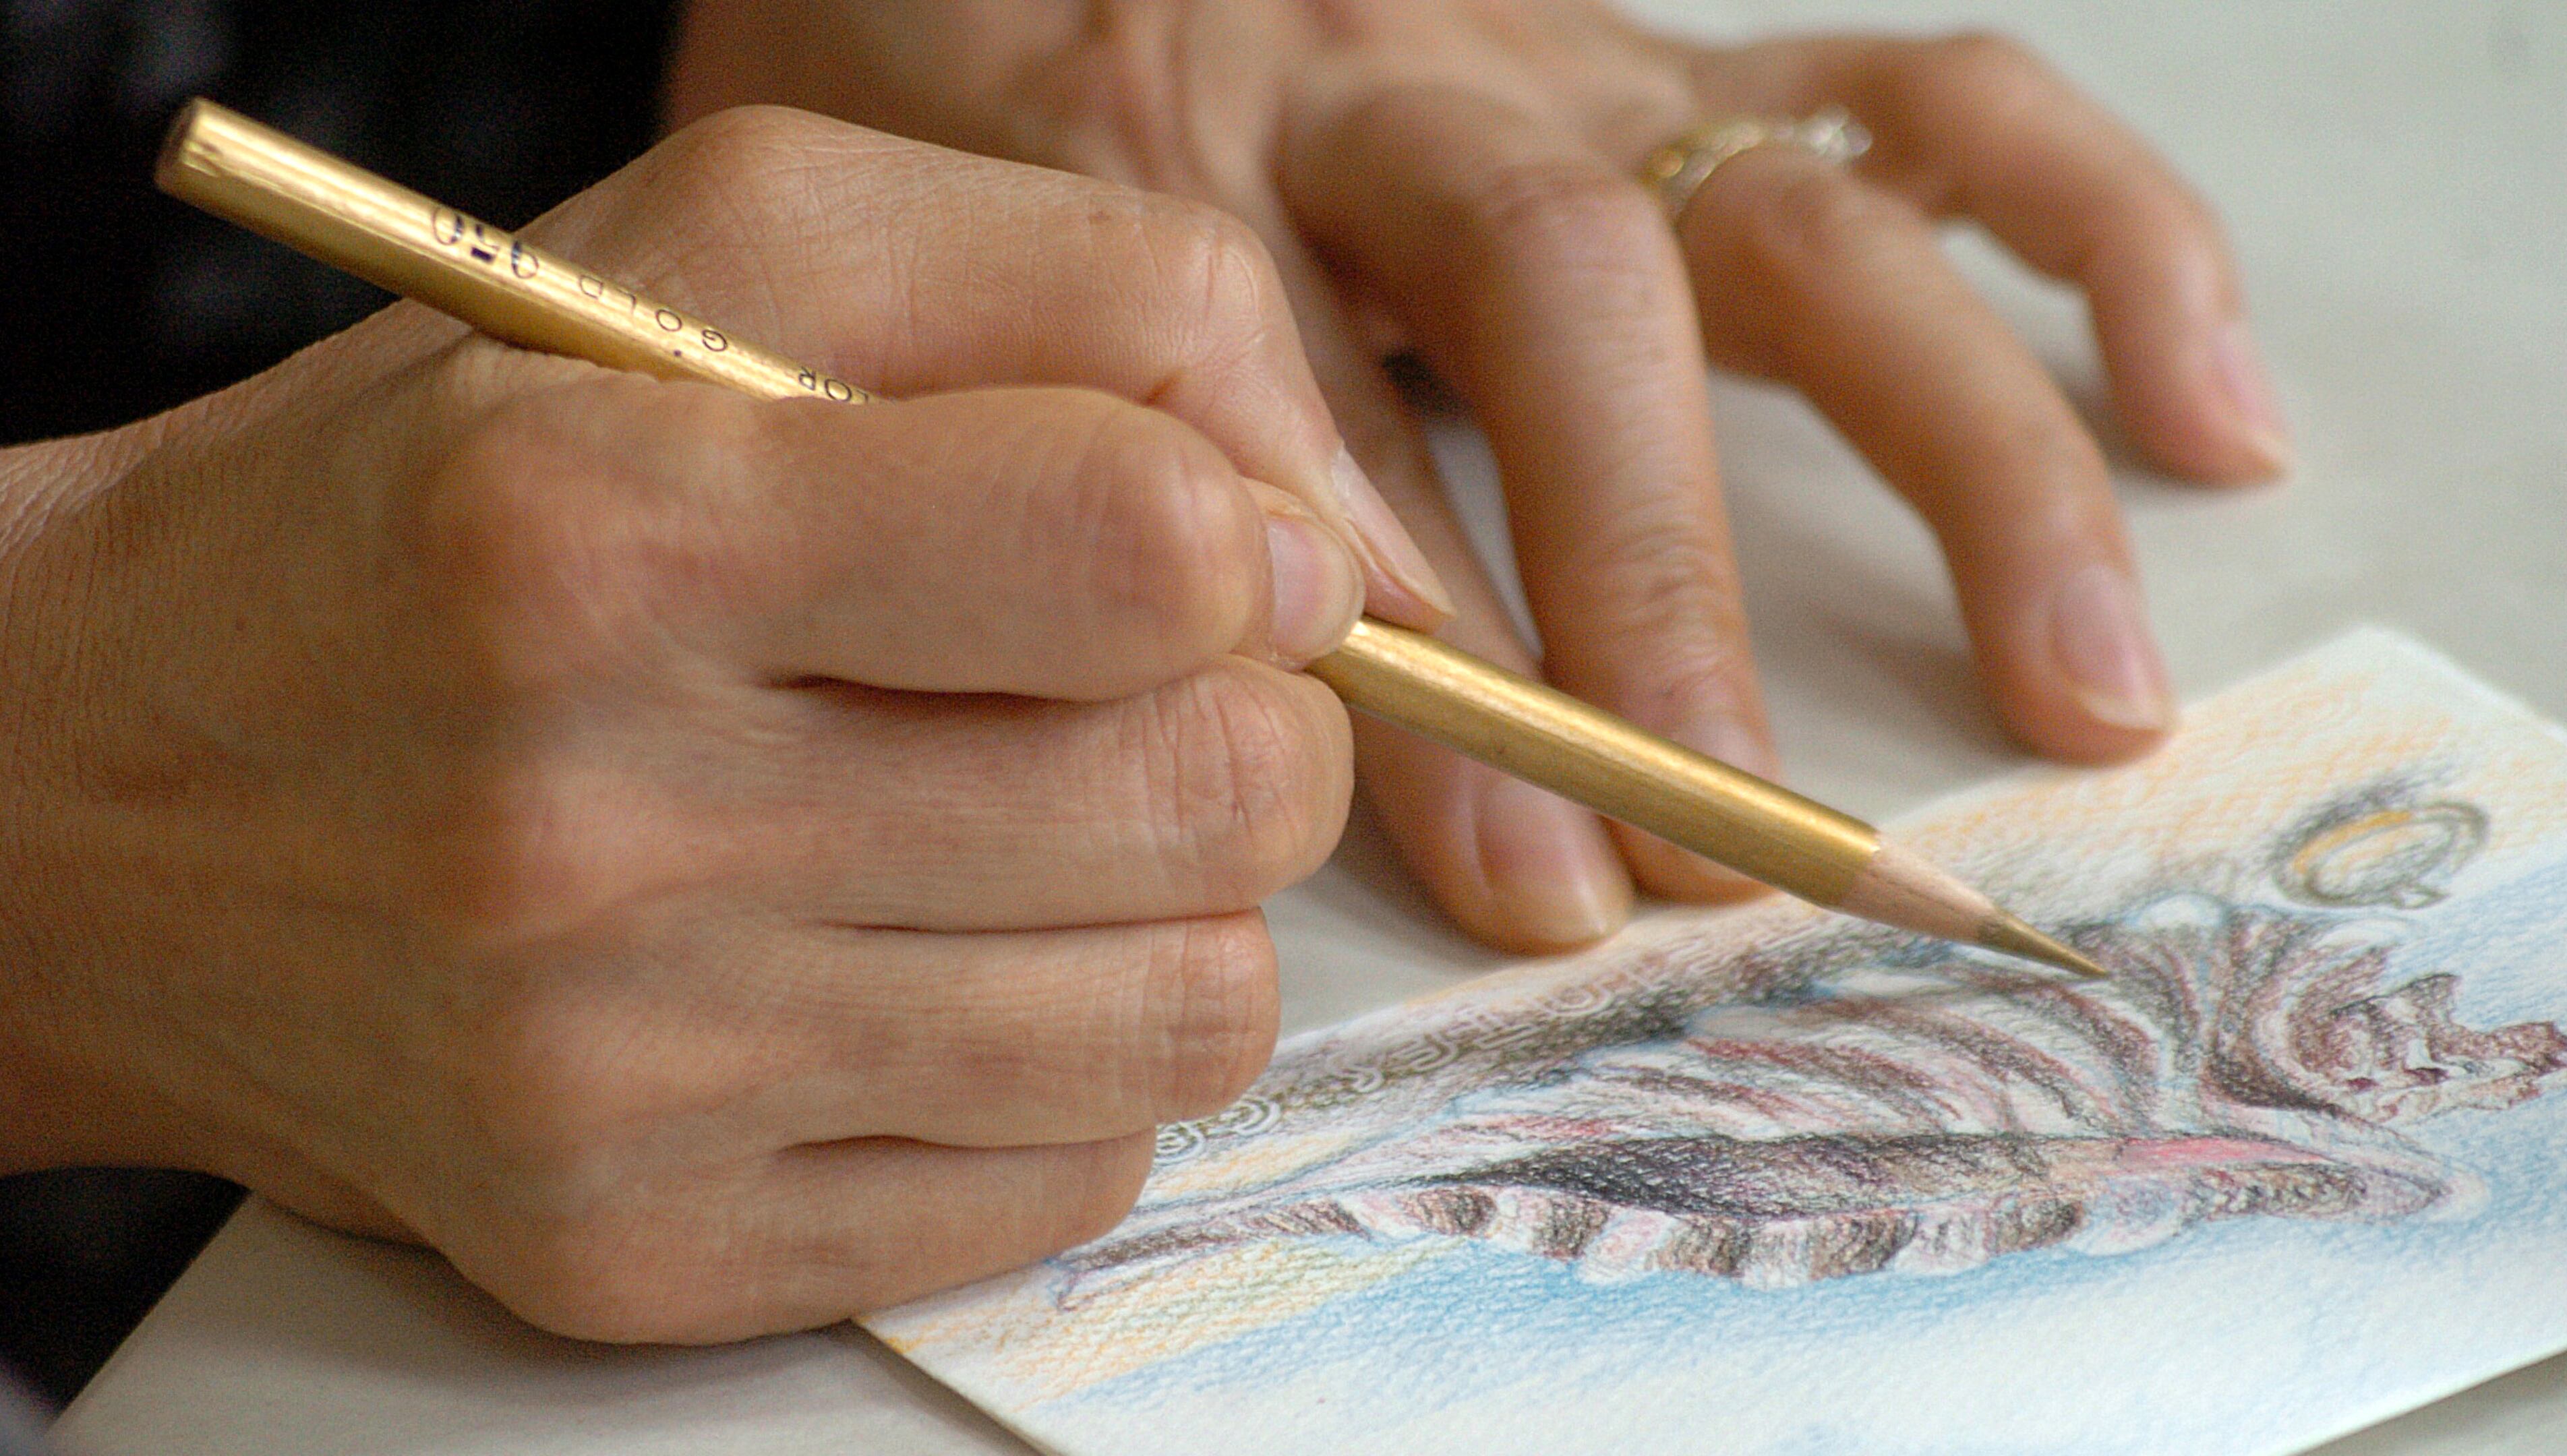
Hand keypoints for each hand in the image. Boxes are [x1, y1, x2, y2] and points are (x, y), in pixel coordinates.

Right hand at [0, 108, 1429, 1339]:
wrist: (100, 790)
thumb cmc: (437, 503)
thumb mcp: (728, 257)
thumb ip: (1083, 302)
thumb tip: (1322, 541)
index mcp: (608, 529)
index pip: (1144, 547)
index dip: (1257, 542)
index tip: (1215, 554)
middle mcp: (597, 826)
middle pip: (1212, 795)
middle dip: (1247, 725)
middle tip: (1135, 695)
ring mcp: (621, 1078)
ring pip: (1186, 1015)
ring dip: (1178, 907)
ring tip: (1036, 834)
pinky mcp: (645, 1251)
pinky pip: (1069, 1184)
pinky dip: (1067, 1068)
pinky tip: (939, 969)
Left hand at [671, 3, 2288, 949]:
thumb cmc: (953, 92)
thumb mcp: (937, 277)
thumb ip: (1057, 456)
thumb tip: (1259, 722)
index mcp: (1182, 140)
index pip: (1324, 416)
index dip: (1429, 655)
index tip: (1522, 869)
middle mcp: (1408, 82)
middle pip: (1570, 295)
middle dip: (1660, 581)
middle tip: (1717, 823)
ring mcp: (1576, 62)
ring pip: (1793, 214)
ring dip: (1966, 459)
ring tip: (2087, 682)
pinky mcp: (1688, 57)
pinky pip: (1929, 102)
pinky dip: (2091, 237)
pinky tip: (2204, 406)